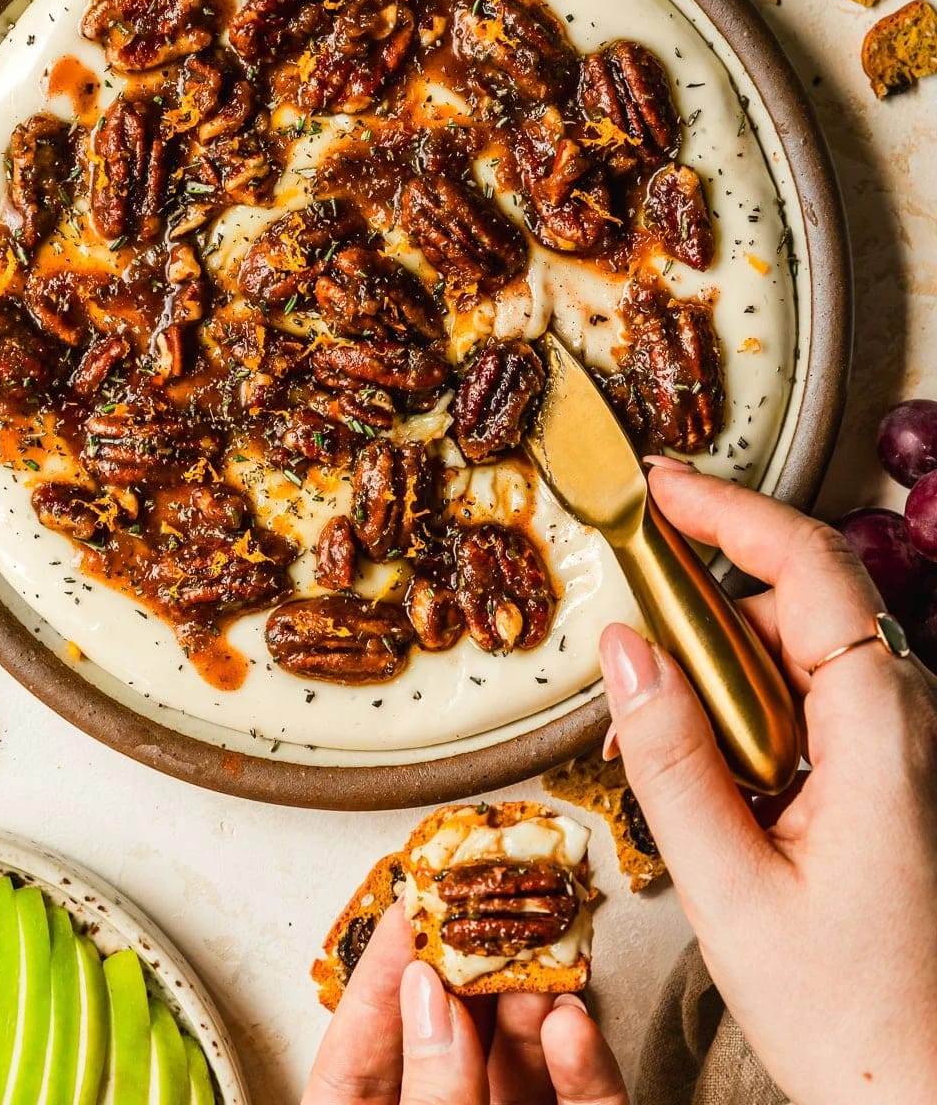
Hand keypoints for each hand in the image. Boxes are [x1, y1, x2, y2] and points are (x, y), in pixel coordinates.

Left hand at [301, 900, 627, 1103]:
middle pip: (450, 1040)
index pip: (357, 1051)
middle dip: (472, 973)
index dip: (379, 971)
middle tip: (484, 906)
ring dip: (534, 1003)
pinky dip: (585, 1066)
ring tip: (536, 956)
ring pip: (522, 1061)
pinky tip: (574, 1025)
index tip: (406, 904)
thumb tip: (430, 998)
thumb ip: (428, 1090)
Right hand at [600, 464, 936, 1104]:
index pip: (811, 569)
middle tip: (629, 613)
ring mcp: (904, 746)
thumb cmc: (852, 1017)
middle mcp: (906, 721)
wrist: (927, 1094)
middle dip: (708, 591)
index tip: (659, 485)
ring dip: (723, 657)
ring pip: (801, 649)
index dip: (731, 511)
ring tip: (662, 716)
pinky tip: (708, 752)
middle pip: (800, 601)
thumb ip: (670, 761)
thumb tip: (623, 649)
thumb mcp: (731, 892)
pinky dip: (749, 700)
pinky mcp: (890, 773)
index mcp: (881, 734)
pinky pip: (813, 697)